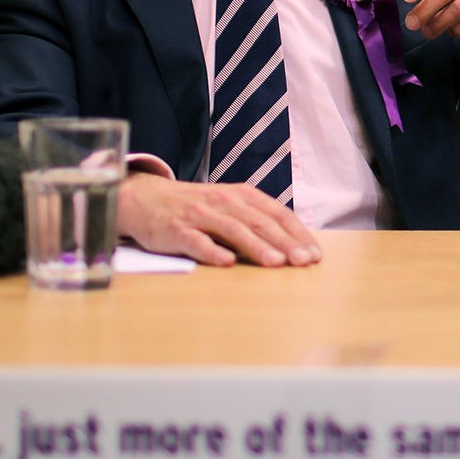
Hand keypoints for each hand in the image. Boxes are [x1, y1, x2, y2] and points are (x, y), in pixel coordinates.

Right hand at [116, 173, 320, 267]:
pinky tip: (226, 262)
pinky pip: (196, 241)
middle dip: (285, 242)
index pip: (276, 213)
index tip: (314, 254)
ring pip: (233, 230)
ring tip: (275, 263)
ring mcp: (199, 215)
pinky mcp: (176, 230)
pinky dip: (211, 251)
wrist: (145, 198)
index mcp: (241, 195)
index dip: (297, 233)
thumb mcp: (228, 205)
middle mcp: (223, 201)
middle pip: (259, 222)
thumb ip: (255, 220)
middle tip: (304, 261)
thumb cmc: (195, 207)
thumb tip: (293, 244)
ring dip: (256, 246)